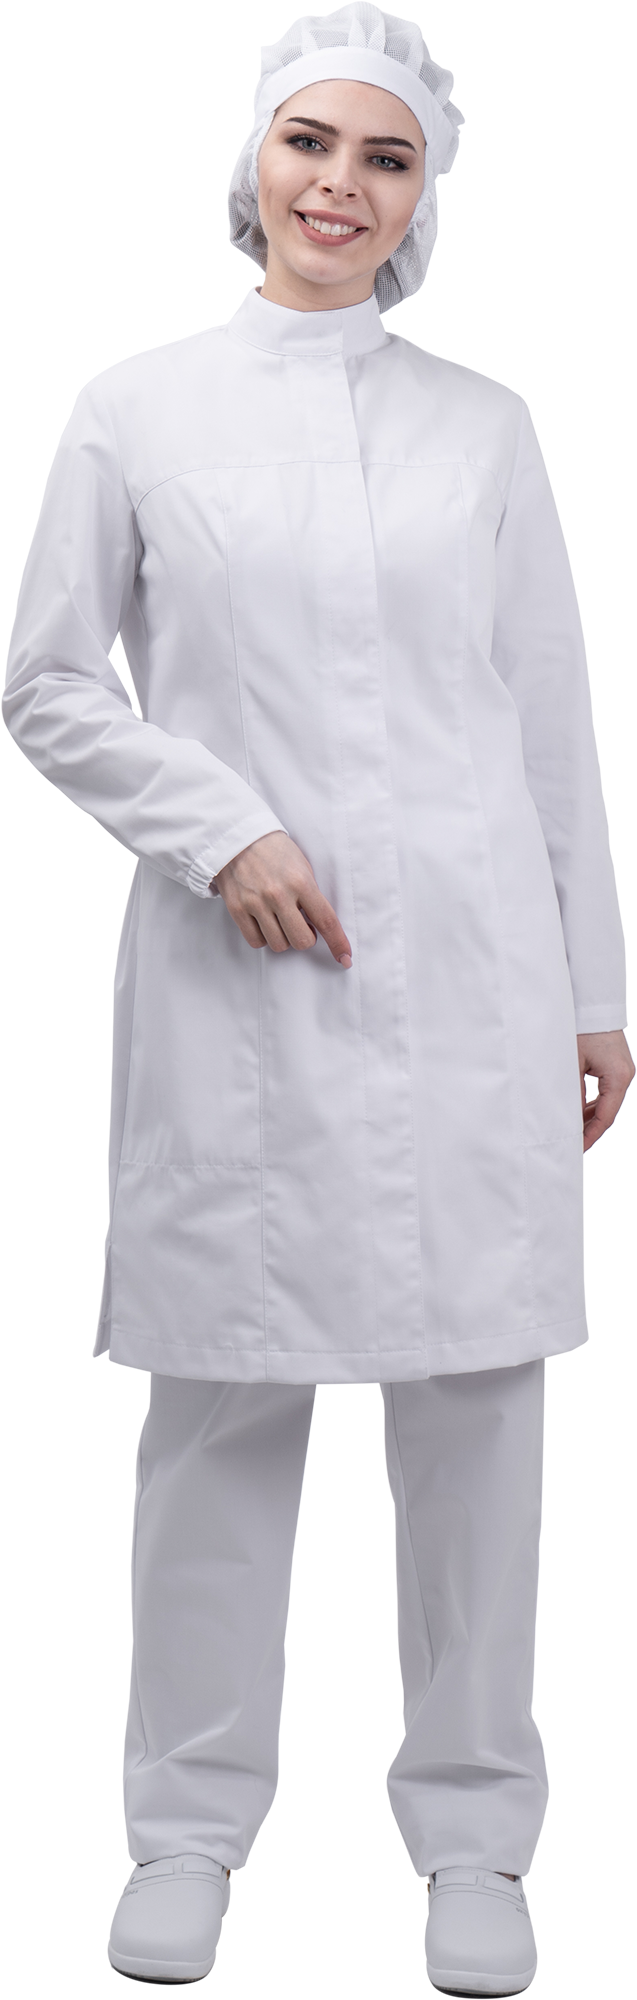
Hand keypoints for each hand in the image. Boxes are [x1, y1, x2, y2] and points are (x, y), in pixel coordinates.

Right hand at [213, 831, 351, 966]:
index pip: (326, 920)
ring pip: (279, 945)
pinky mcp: (237, 909)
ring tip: (280, 920)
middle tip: (301, 924)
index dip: (337, 943)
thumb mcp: (302, 866)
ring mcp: (256, 903)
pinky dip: (263, 938)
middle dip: (305, 938)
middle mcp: (278, 895)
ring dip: (284, 938)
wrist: (237, 838)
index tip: (345, 957)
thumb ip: (311, 894)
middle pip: (302, 941)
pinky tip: (264, 923)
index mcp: (300, 882)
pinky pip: (256, 941)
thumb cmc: (274, 851)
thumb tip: (319, 924)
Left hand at [577, 1029, 634, 1151]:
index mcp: (618, 1077)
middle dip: (590, 1128)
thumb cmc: (582, 1027)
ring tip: (573, 1130)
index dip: (590, 1135)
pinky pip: (607, 1091)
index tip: (577, 1147)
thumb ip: (572, 1093)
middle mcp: (625, 1075)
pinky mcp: (616, 1065)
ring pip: (608, 1102)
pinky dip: (594, 1102)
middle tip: (573, 1143)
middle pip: (608, 1111)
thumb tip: (570, 1118)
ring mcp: (622, 1070)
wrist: (592, 1003)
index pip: (605, 1117)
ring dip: (591, 1116)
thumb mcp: (571, 1064)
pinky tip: (580, 1111)